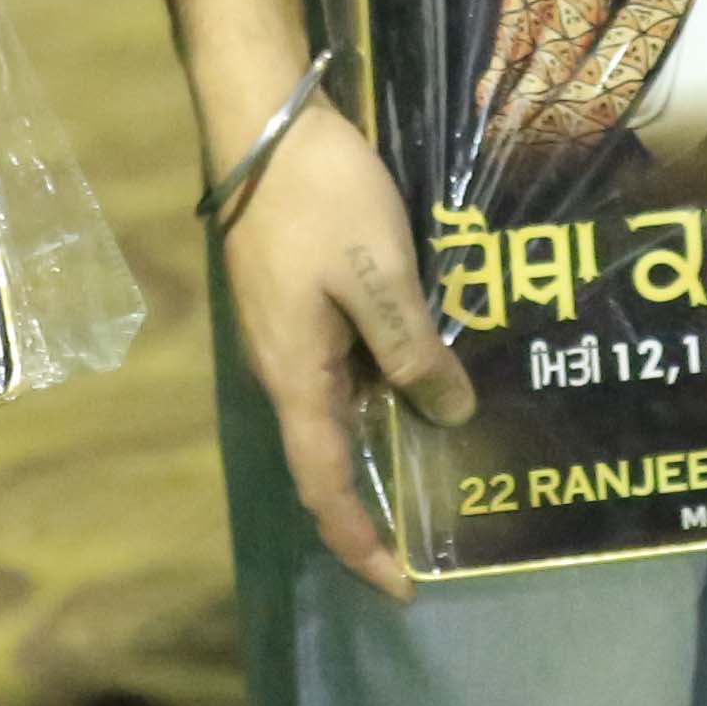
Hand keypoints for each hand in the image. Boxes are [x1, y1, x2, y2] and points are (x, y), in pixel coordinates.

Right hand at [221, 100, 474, 597]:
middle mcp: (281, 369)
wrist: (260, 120)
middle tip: (435, 524)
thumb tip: (447, 414)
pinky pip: (336, 366)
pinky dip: (377, 383)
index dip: (360, 544)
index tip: (402, 585)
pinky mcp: (291, 299)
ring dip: (382, 434)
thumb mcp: (381, 275)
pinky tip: (419, 366)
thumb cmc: (319, 198)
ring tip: (443, 447)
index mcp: (296, 376)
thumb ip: (412, 350)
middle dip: (375, 500)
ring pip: (334, 408)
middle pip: (326, 457)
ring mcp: (282, 333)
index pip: (324, 487)